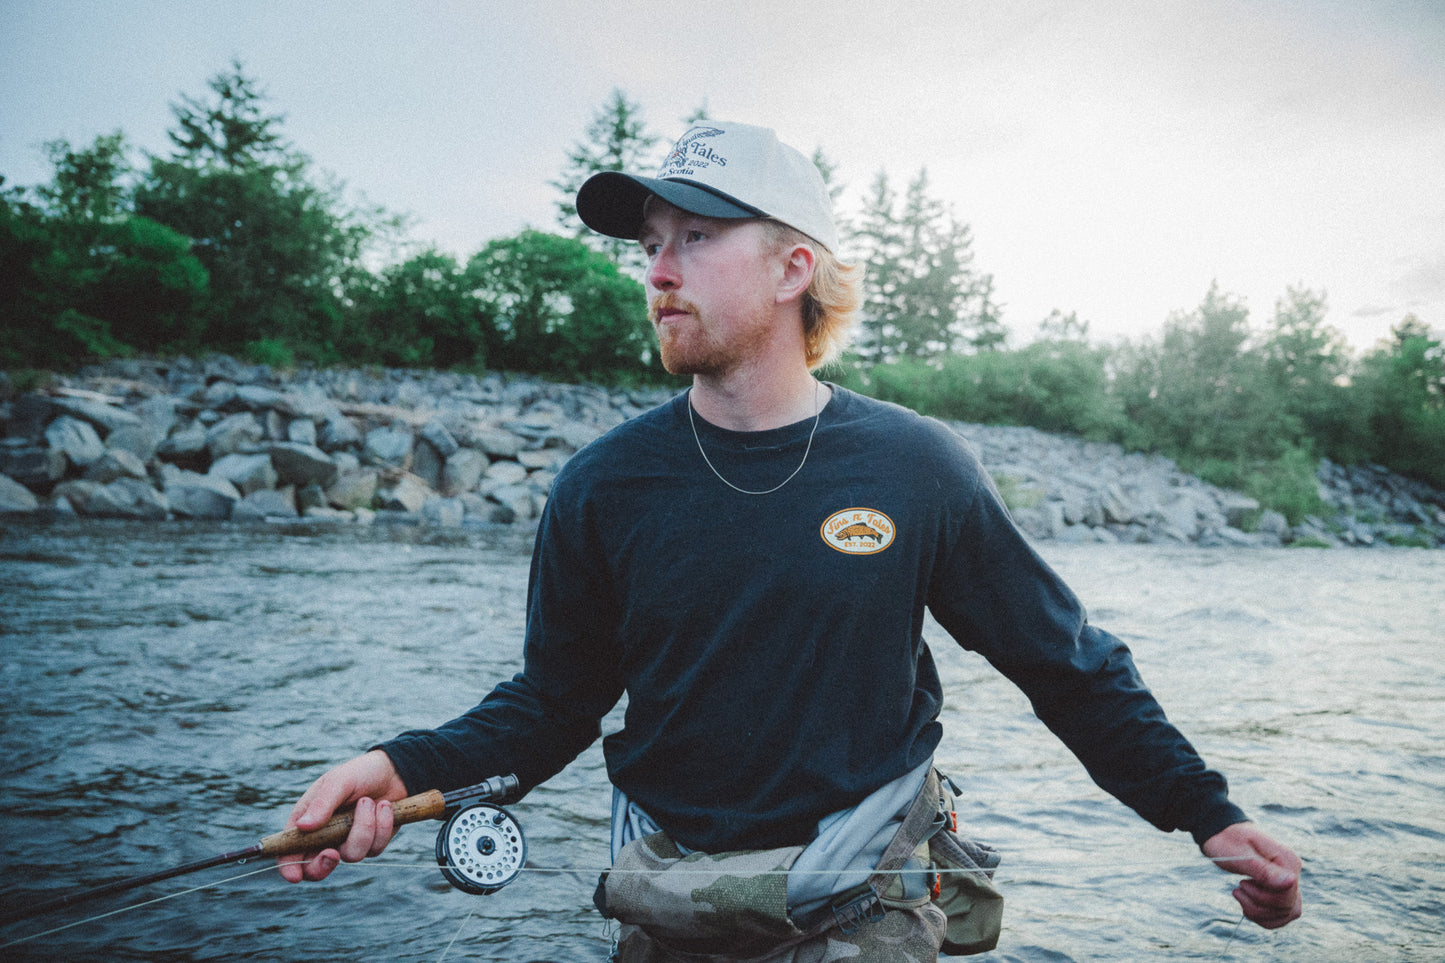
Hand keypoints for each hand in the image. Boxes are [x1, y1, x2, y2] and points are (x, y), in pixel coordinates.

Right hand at [277, 750, 408, 882]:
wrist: (393, 771)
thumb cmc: (358, 773)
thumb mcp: (338, 782)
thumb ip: (322, 804)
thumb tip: (303, 827)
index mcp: (307, 821)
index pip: (289, 851)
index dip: (288, 867)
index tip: (295, 875)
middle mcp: (324, 837)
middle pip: (316, 869)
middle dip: (323, 865)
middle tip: (333, 853)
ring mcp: (348, 842)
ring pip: (352, 856)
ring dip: (363, 828)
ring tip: (369, 801)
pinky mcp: (371, 844)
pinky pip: (375, 848)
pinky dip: (382, 826)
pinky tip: (384, 806)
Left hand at [1201, 822, 1302, 928]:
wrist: (1222, 834)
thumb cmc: (1228, 840)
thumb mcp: (1239, 854)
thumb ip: (1263, 870)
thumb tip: (1290, 882)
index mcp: (1287, 861)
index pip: (1288, 894)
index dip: (1264, 897)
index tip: (1242, 883)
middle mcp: (1293, 873)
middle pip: (1287, 907)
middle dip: (1258, 906)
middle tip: (1238, 888)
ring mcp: (1289, 884)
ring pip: (1285, 914)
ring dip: (1259, 913)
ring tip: (1240, 895)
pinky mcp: (1281, 891)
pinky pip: (1281, 916)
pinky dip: (1263, 917)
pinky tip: (1247, 905)